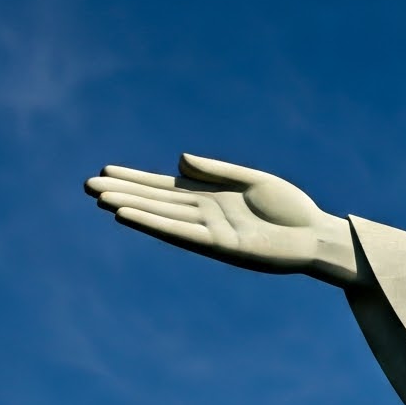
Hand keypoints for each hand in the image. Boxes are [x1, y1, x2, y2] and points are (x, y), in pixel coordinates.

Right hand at [84, 154, 358, 284]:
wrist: (317, 235)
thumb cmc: (291, 207)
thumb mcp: (252, 180)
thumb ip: (217, 171)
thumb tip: (179, 159)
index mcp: (212, 196)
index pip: (166, 186)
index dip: (137, 179)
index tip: (106, 171)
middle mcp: (206, 214)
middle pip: (157, 200)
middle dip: (124, 192)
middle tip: (88, 185)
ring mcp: (212, 230)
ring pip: (164, 216)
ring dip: (133, 208)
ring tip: (102, 199)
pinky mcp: (223, 245)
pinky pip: (183, 233)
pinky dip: (157, 224)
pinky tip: (132, 216)